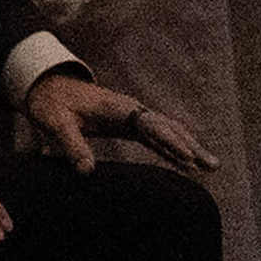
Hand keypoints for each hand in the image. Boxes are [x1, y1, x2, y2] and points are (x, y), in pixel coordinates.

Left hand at [21, 67, 209, 174]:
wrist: (47, 86)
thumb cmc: (51, 104)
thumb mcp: (56, 125)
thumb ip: (72, 147)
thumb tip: (87, 173)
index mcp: (118, 108)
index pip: (150, 125)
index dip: (170, 141)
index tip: (187, 158)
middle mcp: (131, 109)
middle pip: (168, 127)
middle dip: (191, 146)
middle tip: (213, 166)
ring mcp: (132, 115)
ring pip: (167, 131)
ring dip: (189, 147)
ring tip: (210, 166)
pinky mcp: (128, 123)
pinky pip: (157, 136)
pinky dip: (173, 147)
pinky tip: (185, 161)